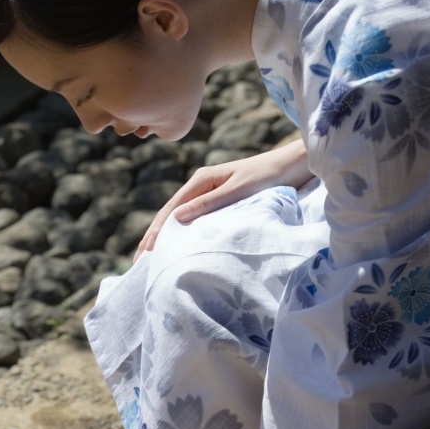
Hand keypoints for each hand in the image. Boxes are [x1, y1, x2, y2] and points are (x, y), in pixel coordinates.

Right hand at [133, 138, 309, 260]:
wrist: (290, 166)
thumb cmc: (267, 176)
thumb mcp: (238, 190)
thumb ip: (210, 203)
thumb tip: (177, 217)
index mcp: (201, 180)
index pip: (170, 210)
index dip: (155, 232)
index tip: (144, 253)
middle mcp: (201, 186)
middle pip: (171, 214)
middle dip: (154, 237)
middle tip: (140, 262)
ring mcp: (210, 194)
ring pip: (181, 218)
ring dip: (167, 237)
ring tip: (154, 259)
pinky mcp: (221, 201)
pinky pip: (196, 220)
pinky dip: (184, 234)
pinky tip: (180, 248)